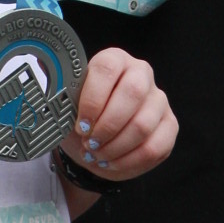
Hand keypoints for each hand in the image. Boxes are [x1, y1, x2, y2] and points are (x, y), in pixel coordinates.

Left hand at [57, 49, 176, 181]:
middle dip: (107, 126)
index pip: (107, 69)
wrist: (94, 141)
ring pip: (143, 125)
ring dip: (115, 147)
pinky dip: (128, 161)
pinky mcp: (169, 125)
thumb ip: (65, 100)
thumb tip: (55, 102)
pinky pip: (154, 147)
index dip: (93, 99)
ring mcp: (159, 99)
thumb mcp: (68, 106)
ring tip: (97, 155)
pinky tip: (111, 162)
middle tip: (90, 143)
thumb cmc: (80, 117)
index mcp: (114, 60)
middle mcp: (141, 73)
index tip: (80, 125)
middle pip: (132, 93)